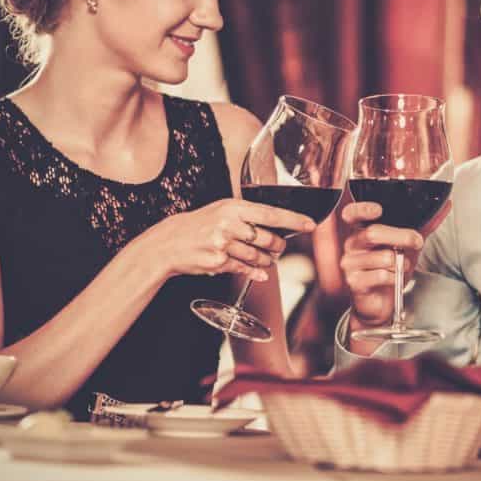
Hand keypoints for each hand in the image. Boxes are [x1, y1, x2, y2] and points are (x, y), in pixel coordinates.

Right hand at [140, 198, 315, 281]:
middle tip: (279, 247)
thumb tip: (277, 225)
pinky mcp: (218, 262)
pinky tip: (261, 272)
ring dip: (267, 260)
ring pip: (259, 257)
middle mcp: (229, 224)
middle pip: (268, 239)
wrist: (169, 242)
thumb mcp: (222, 210)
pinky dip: (256, 272)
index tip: (311, 224)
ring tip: (267, 259)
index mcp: (233, 207)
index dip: (294, 220)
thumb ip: (248, 215)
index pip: (271, 213)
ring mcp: (223, 244)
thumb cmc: (200, 224)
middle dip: (279, 246)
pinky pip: (245, 269)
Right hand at [339, 200, 450, 328]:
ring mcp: (351, 264)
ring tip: (402, 268)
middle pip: (373, 233)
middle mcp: (352, 245)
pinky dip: (394, 278)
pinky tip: (393, 280)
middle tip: (417, 242)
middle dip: (401, 236)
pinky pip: (381, 276)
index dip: (363, 209)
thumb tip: (445, 207)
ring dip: (401, 263)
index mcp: (361, 232)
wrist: (379, 303)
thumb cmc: (390, 271)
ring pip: (382, 257)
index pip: (352, 213)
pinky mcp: (355, 282)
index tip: (378, 210)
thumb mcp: (407, 246)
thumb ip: (423, 226)